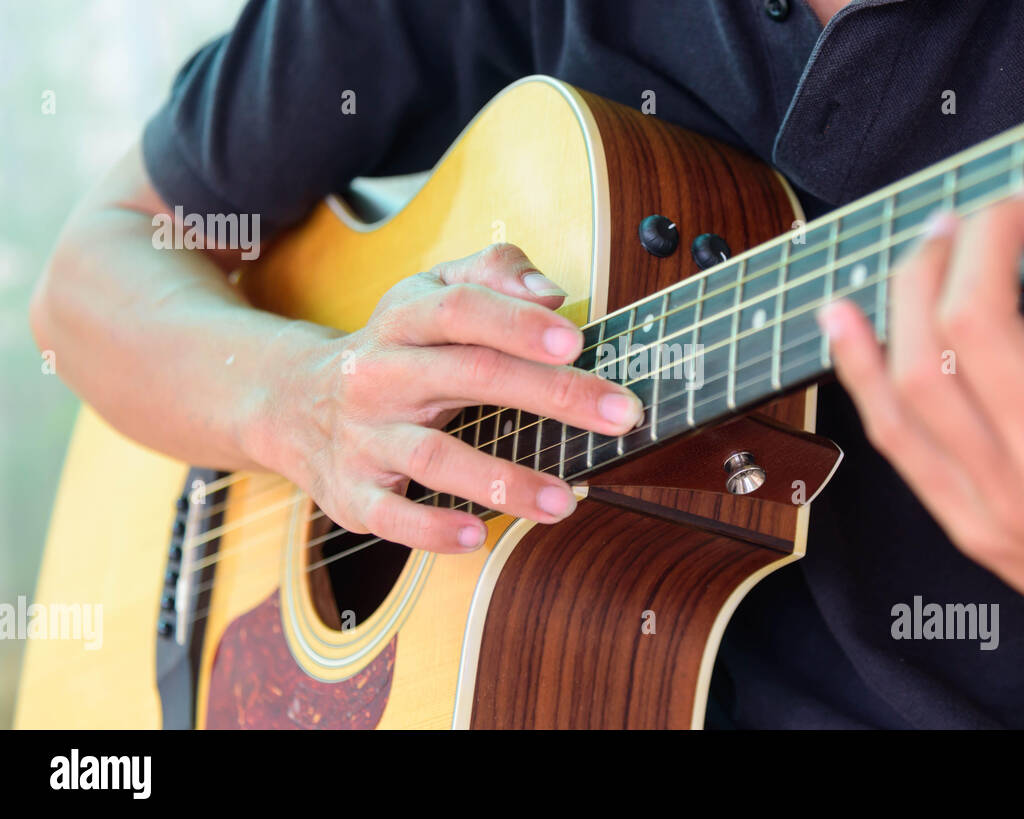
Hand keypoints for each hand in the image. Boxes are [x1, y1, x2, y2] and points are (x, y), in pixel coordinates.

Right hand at [251, 243, 642, 553]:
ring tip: (565, 500)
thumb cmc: (396, 346)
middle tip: (621, 416)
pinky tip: (477, 534)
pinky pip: (390, 515)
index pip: (462, 311)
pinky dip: (431, 529)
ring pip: (434, 456)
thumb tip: (552, 294)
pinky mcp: (352, 491)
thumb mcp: (432, 292)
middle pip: (469, 375)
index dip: (520, 324)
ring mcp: (364, 435)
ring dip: (503, 480)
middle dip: (553, 395)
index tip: (578, 340)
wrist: (292, 402)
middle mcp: (381, 373)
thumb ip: (493, 275)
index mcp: (405, 319)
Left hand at [817, 186, 1023, 711]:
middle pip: (978, 322)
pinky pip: (891, 434)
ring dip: (915, 284)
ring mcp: (1005, 502)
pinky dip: (857, 365)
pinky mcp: (970, 522)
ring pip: (918, 372)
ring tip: (940, 237)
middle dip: (985, 234)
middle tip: (1013, 205)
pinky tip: (843, 313)